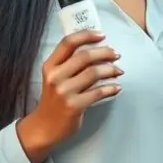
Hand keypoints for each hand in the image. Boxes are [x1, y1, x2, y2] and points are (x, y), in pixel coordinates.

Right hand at [18, 31, 122, 154]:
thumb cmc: (55, 99)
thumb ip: (70, 63)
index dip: (86, 35)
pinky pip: (99, 92)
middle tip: (116, 55)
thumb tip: (99, 48)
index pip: (68, 43)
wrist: (44, 127)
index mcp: (50, 66)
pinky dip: (112, 88)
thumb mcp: (55, 78)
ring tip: (118, 71)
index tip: (102, 35)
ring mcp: (64, 92)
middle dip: (105, 52)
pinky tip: (117, 87)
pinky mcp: (74, 106)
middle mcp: (55, 77)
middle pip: (85, 56)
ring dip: (111, 70)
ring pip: (94, 72)